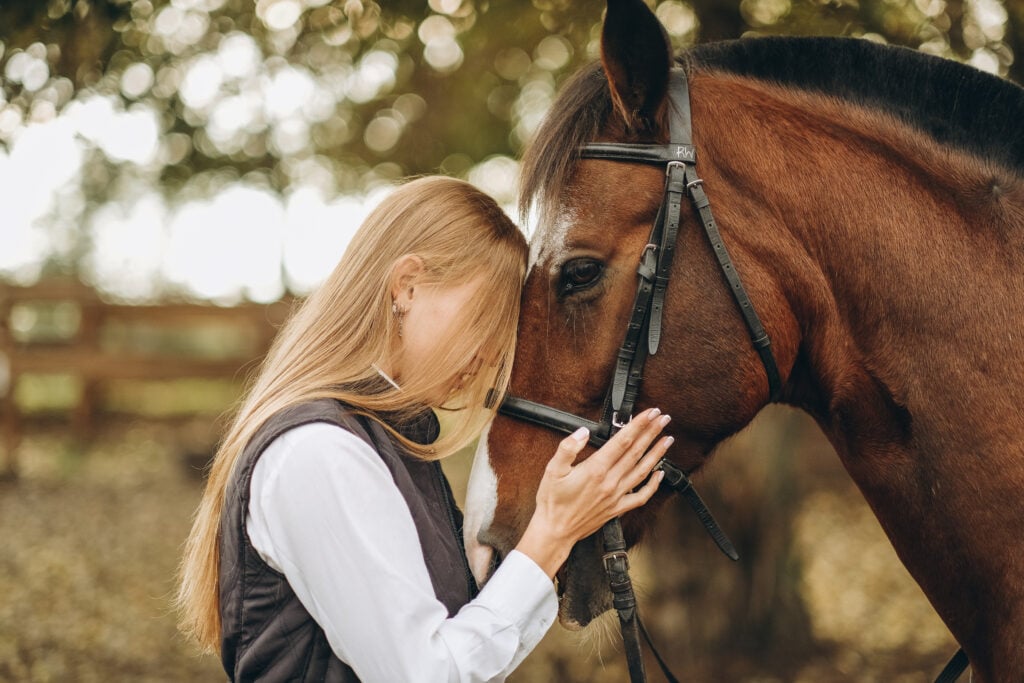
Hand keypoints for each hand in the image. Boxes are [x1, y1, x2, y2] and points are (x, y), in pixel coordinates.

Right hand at [515, 408, 670, 577]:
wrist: (555, 531)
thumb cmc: (552, 501)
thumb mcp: (552, 470)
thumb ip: (567, 448)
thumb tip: (582, 431)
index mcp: (595, 470)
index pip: (622, 441)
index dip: (638, 425)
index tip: (650, 412)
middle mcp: (610, 482)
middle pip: (636, 452)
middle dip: (651, 433)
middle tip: (664, 418)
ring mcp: (616, 496)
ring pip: (642, 471)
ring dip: (657, 454)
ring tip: (667, 439)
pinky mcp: (617, 508)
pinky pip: (641, 496)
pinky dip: (653, 485)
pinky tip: (660, 473)